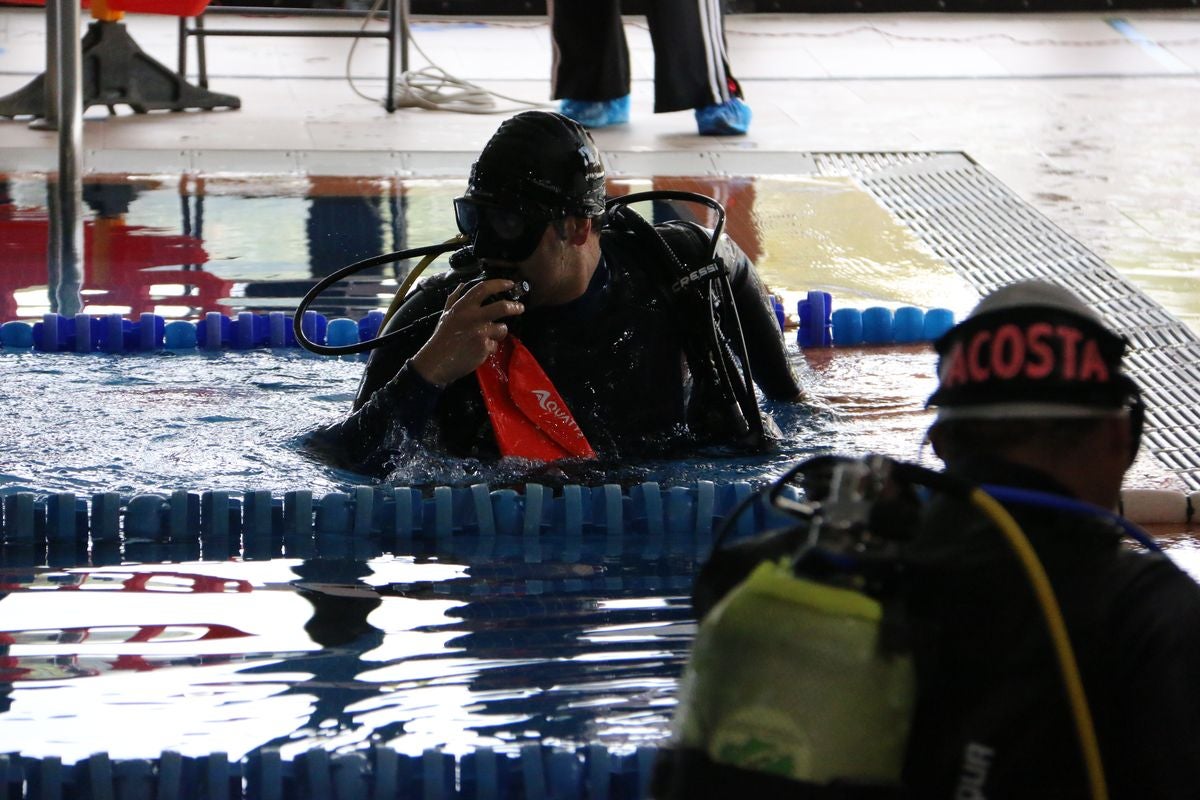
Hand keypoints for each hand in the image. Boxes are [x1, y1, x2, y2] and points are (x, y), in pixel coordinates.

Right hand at [410, 279, 524, 386]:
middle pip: (502, 307)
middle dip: (514, 307)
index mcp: (462, 306)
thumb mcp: (445, 314)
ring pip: (502, 328)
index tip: (510, 284)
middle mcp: (473, 316)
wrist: (436, 362)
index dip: (499, 284)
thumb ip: (454, 299)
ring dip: (500, 332)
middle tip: (520, 307)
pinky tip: (480, 350)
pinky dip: (490, 347)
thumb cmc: (441, 338)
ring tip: (491, 337)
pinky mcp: (484, 346)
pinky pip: (495, 344)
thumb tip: (461, 285)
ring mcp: (480, 332)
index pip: (483, 288)